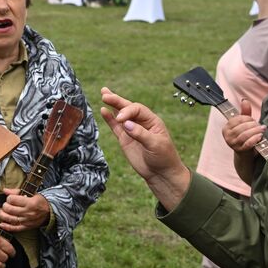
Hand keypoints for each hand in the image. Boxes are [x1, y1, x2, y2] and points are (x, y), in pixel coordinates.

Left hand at [0, 189, 49, 231]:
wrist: (49, 211)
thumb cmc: (39, 201)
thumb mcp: (31, 193)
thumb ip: (16, 191)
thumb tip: (5, 190)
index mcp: (30, 202)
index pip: (12, 200)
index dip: (9, 198)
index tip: (10, 198)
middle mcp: (28, 212)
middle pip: (10, 209)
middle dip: (5, 206)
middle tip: (5, 205)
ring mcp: (27, 221)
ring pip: (10, 219)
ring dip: (3, 215)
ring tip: (2, 212)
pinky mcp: (26, 227)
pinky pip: (15, 228)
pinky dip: (7, 227)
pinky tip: (2, 224)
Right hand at [99, 86, 190, 209]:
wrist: (161, 173)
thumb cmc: (164, 158)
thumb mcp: (156, 145)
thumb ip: (141, 133)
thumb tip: (125, 124)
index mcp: (152, 121)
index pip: (137, 109)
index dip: (128, 111)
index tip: (121, 119)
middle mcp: (142, 123)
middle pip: (128, 107)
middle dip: (117, 100)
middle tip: (105, 94)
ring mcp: (132, 130)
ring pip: (120, 115)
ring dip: (112, 105)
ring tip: (103, 94)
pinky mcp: (125, 139)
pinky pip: (115, 127)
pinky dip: (109, 119)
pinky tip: (103, 110)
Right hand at [222, 98, 265, 154]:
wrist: (245, 154)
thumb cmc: (245, 137)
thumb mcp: (244, 124)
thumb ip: (244, 113)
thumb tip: (244, 100)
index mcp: (226, 128)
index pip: (237, 119)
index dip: (247, 118)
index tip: (253, 121)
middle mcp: (227, 136)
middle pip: (242, 127)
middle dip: (253, 125)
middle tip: (260, 126)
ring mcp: (233, 144)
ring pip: (245, 134)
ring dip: (256, 131)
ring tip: (262, 130)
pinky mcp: (240, 150)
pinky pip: (248, 143)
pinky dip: (255, 139)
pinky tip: (260, 137)